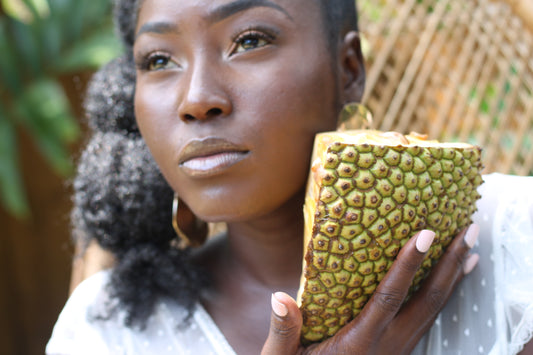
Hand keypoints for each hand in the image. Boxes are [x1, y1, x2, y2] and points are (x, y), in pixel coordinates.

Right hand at [261, 225, 479, 354]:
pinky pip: (428, 317)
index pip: (388, 298)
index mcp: (359, 343)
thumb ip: (282, 331)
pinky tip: (448, 280)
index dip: (408, 266)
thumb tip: (280, 297)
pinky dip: (443, 294)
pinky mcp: (399, 348)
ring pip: (434, 310)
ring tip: (470, 250)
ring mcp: (398, 348)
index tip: (426, 234)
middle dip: (450, 265)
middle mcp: (387, 345)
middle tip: (469, 231)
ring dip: (453, 278)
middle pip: (428, 302)